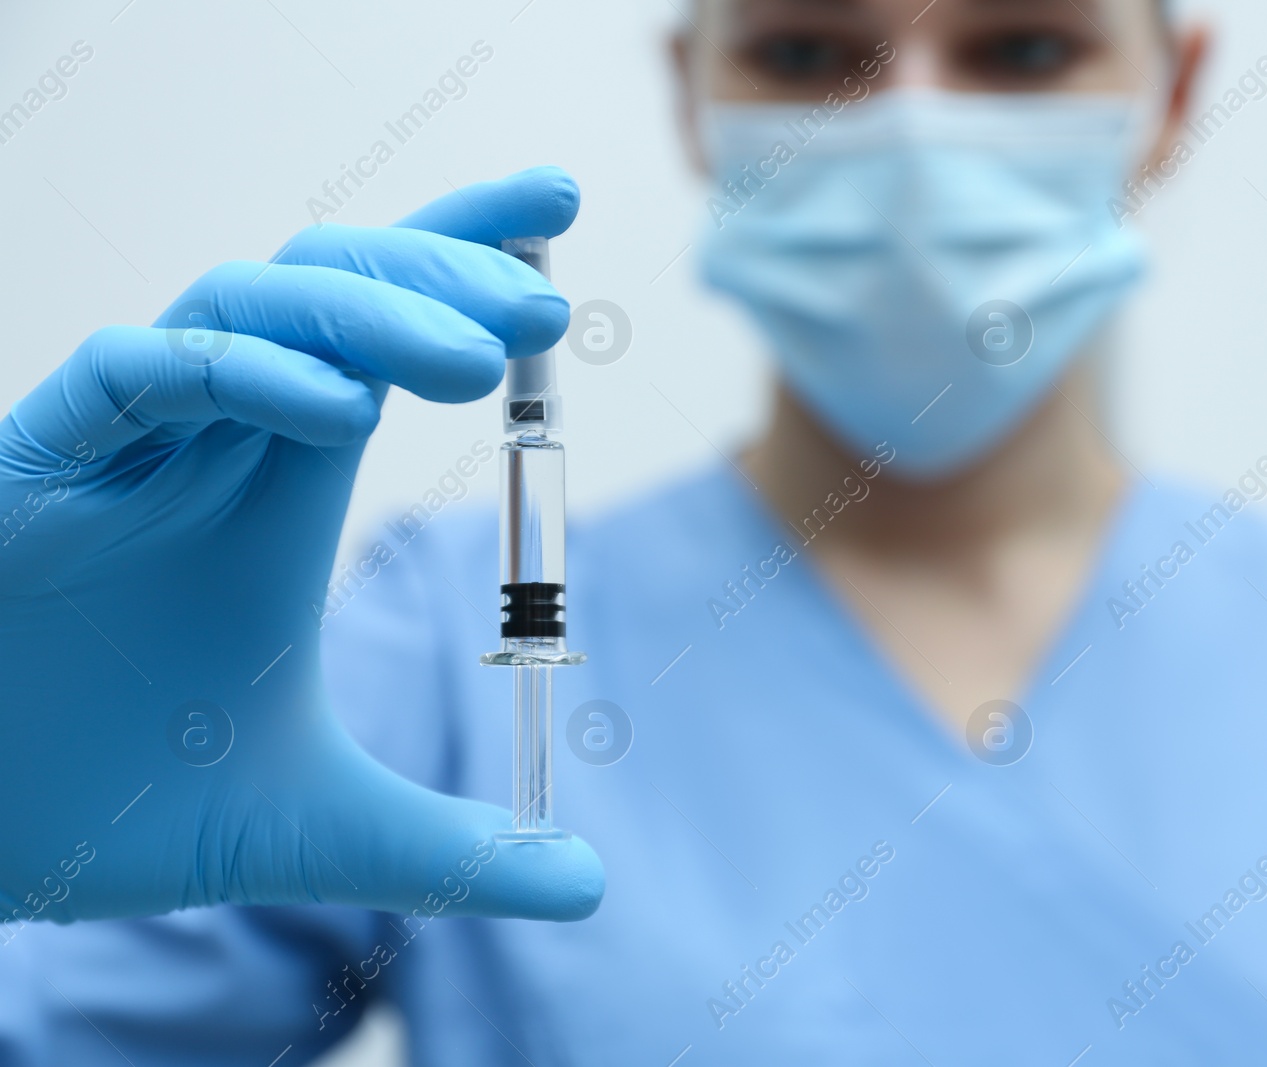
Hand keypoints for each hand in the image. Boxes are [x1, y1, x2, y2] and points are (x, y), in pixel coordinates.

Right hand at [0, 168, 603, 926]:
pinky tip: (340, 411)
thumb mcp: (315, 827)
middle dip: (442, 272)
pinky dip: (242, 374)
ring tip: (476, 356)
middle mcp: (217, 435)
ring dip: (368, 311)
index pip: (389, 326)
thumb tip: (587, 885)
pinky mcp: (37, 463)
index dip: (464, 250)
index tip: (558, 207)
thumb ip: (452, 850)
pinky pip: (140, 373)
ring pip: (250, 302)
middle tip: (547, 303)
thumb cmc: (111, 799)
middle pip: (335, 285)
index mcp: (285, 478)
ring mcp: (128, 439)